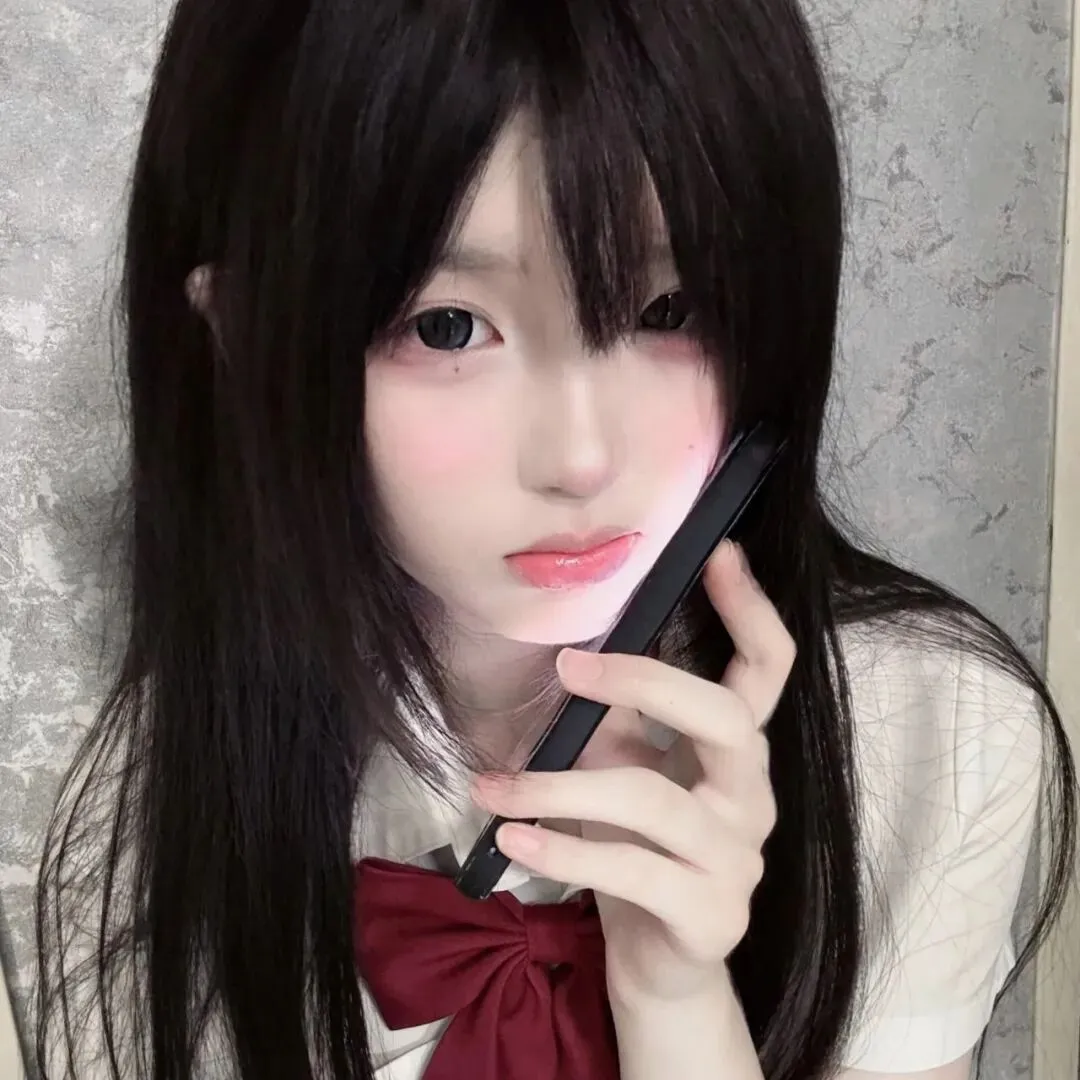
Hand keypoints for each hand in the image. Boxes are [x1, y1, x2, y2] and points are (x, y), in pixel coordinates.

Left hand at [469, 540, 794, 1004]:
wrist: (659, 963)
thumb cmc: (638, 849)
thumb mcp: (626, 772)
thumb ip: (617, 718)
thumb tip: (571, 651)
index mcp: (736, 752)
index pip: (767, 669)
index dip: (750, 609)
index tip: (717, 550)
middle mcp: (751, 798)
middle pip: (725, 718)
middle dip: (644, 680)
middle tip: (568, 665)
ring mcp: (737, 860)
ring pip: (651, 798)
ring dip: (556, 785)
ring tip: (492, 787)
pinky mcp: (710, 916)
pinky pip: (630, 870)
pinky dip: (562, 851)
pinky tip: (509, 839)